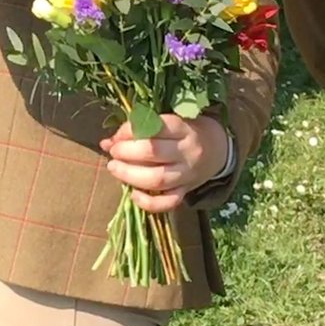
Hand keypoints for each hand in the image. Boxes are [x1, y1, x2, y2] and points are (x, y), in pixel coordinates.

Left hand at [100, 114, 229, 213]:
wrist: (217, 150)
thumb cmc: (186, 131)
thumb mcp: (169, 123)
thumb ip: (140, 129)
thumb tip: (107, 142)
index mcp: (184, 128)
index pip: (155, 127)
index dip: (130, 131)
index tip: (116, 135)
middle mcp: (187, 152)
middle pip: (153, 152)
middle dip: (126, 152)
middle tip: (113, 152)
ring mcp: (187, 175)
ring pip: (158, 179)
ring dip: (130, 174)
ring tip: (114, 168)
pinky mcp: (186, 192)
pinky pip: (168, 202)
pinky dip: (148, 202)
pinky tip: (133, 194)